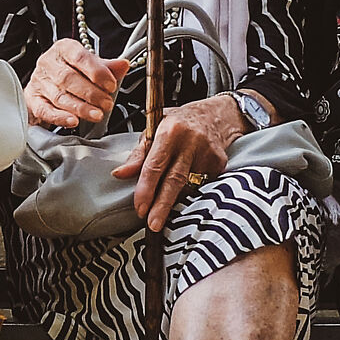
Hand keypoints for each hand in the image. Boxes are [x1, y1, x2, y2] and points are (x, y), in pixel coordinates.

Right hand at [26, 38, 128, 129]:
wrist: (47, 86)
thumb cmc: (72, 73)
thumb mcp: (90, 66)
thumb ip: (107, 67)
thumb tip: (124, 65)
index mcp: (64, 49)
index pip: (80, 57)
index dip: (97, 72)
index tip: (111, 85)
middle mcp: (48, 63)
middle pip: (69, 78)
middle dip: (91, 93)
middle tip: (107, 104)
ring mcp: (39, 82)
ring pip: (59, 96)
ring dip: (81, 108)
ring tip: (97, 115)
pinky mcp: (32, 100)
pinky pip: (45, 110)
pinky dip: (60, 117)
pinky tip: (73, 121)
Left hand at [113, 97, 241, 230]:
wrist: (214, 115)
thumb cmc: (178, 123)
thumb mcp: (154, 130)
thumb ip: (138, 155)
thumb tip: (120, 174)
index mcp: (170, 131)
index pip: (154, 165)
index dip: (146, 189)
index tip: (140, 208)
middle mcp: (190, 141)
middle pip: (174, 180)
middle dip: (162, 206)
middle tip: (153, 224)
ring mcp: (208, 153)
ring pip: (188, 186)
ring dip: (175, 201)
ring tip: (165, 210)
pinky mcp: (219, 163)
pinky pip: (201, 184)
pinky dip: (191, 189)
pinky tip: (187, 185)